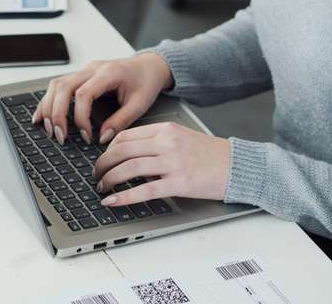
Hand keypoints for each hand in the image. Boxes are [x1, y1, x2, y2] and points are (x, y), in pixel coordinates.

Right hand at [31, 52, 172, 145]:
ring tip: (48, 129)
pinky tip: (41, 115)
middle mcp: (92, 69)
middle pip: (63, 87)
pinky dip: (48, 101)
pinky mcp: (80, 76)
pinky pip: (58, 85)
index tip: (87, 136)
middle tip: (60, 136)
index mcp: (108, 73)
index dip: (81, 118)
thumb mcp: (140, 104)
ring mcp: (84, 70)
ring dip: (48, 107)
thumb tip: (102, 138)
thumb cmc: (145, 82)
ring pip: (56, 85)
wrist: (149, 66)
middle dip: (57, 114)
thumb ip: (121, 121)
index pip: (84, 94)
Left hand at [92, 121, 231, 206]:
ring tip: (102, 187)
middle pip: (122, 150)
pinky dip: (124, 197)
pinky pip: (144, 190)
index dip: (107, 149)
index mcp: (166, 129)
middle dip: (103, 164)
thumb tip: (127, 153)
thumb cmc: (209, 154)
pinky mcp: (178, 183)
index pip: (126, 135)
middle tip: (96, 174)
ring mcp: (172, 163)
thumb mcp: (181, 137)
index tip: (102, 159)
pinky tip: (112, 201)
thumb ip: (156, 141)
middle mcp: (167, 143)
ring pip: (128, 168)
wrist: (236, 166)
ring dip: (109, 179)